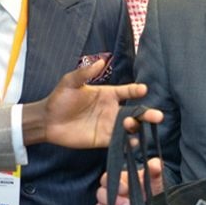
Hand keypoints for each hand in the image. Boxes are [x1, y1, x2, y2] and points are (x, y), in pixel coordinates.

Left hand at [21, 60, 160, 147]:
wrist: (47, 120)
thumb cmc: (59, 98)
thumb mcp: (71, 82)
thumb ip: (85, 73)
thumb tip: (100, 61)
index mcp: (107, 94)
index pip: (127, 91)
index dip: (136, 91)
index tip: (144, 90)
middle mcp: (112, 110)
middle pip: (134, 111)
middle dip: (146, 113)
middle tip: (157, 116)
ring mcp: (109, 125)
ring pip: (129, 127)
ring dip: (136, 128)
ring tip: (135, 126)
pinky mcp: (103, 139)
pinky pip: (118, 141)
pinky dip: (127, 143)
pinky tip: (132, 143)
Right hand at [95, 158, 163, 204]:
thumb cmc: (153, 191)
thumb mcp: (156, 179)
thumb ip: (155, 169)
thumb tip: (156, 165)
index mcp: (119, 181)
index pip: (107, 178)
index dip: (114, 184)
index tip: (126, 189)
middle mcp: (110, 193)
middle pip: (101, 194)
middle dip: (116, 202)